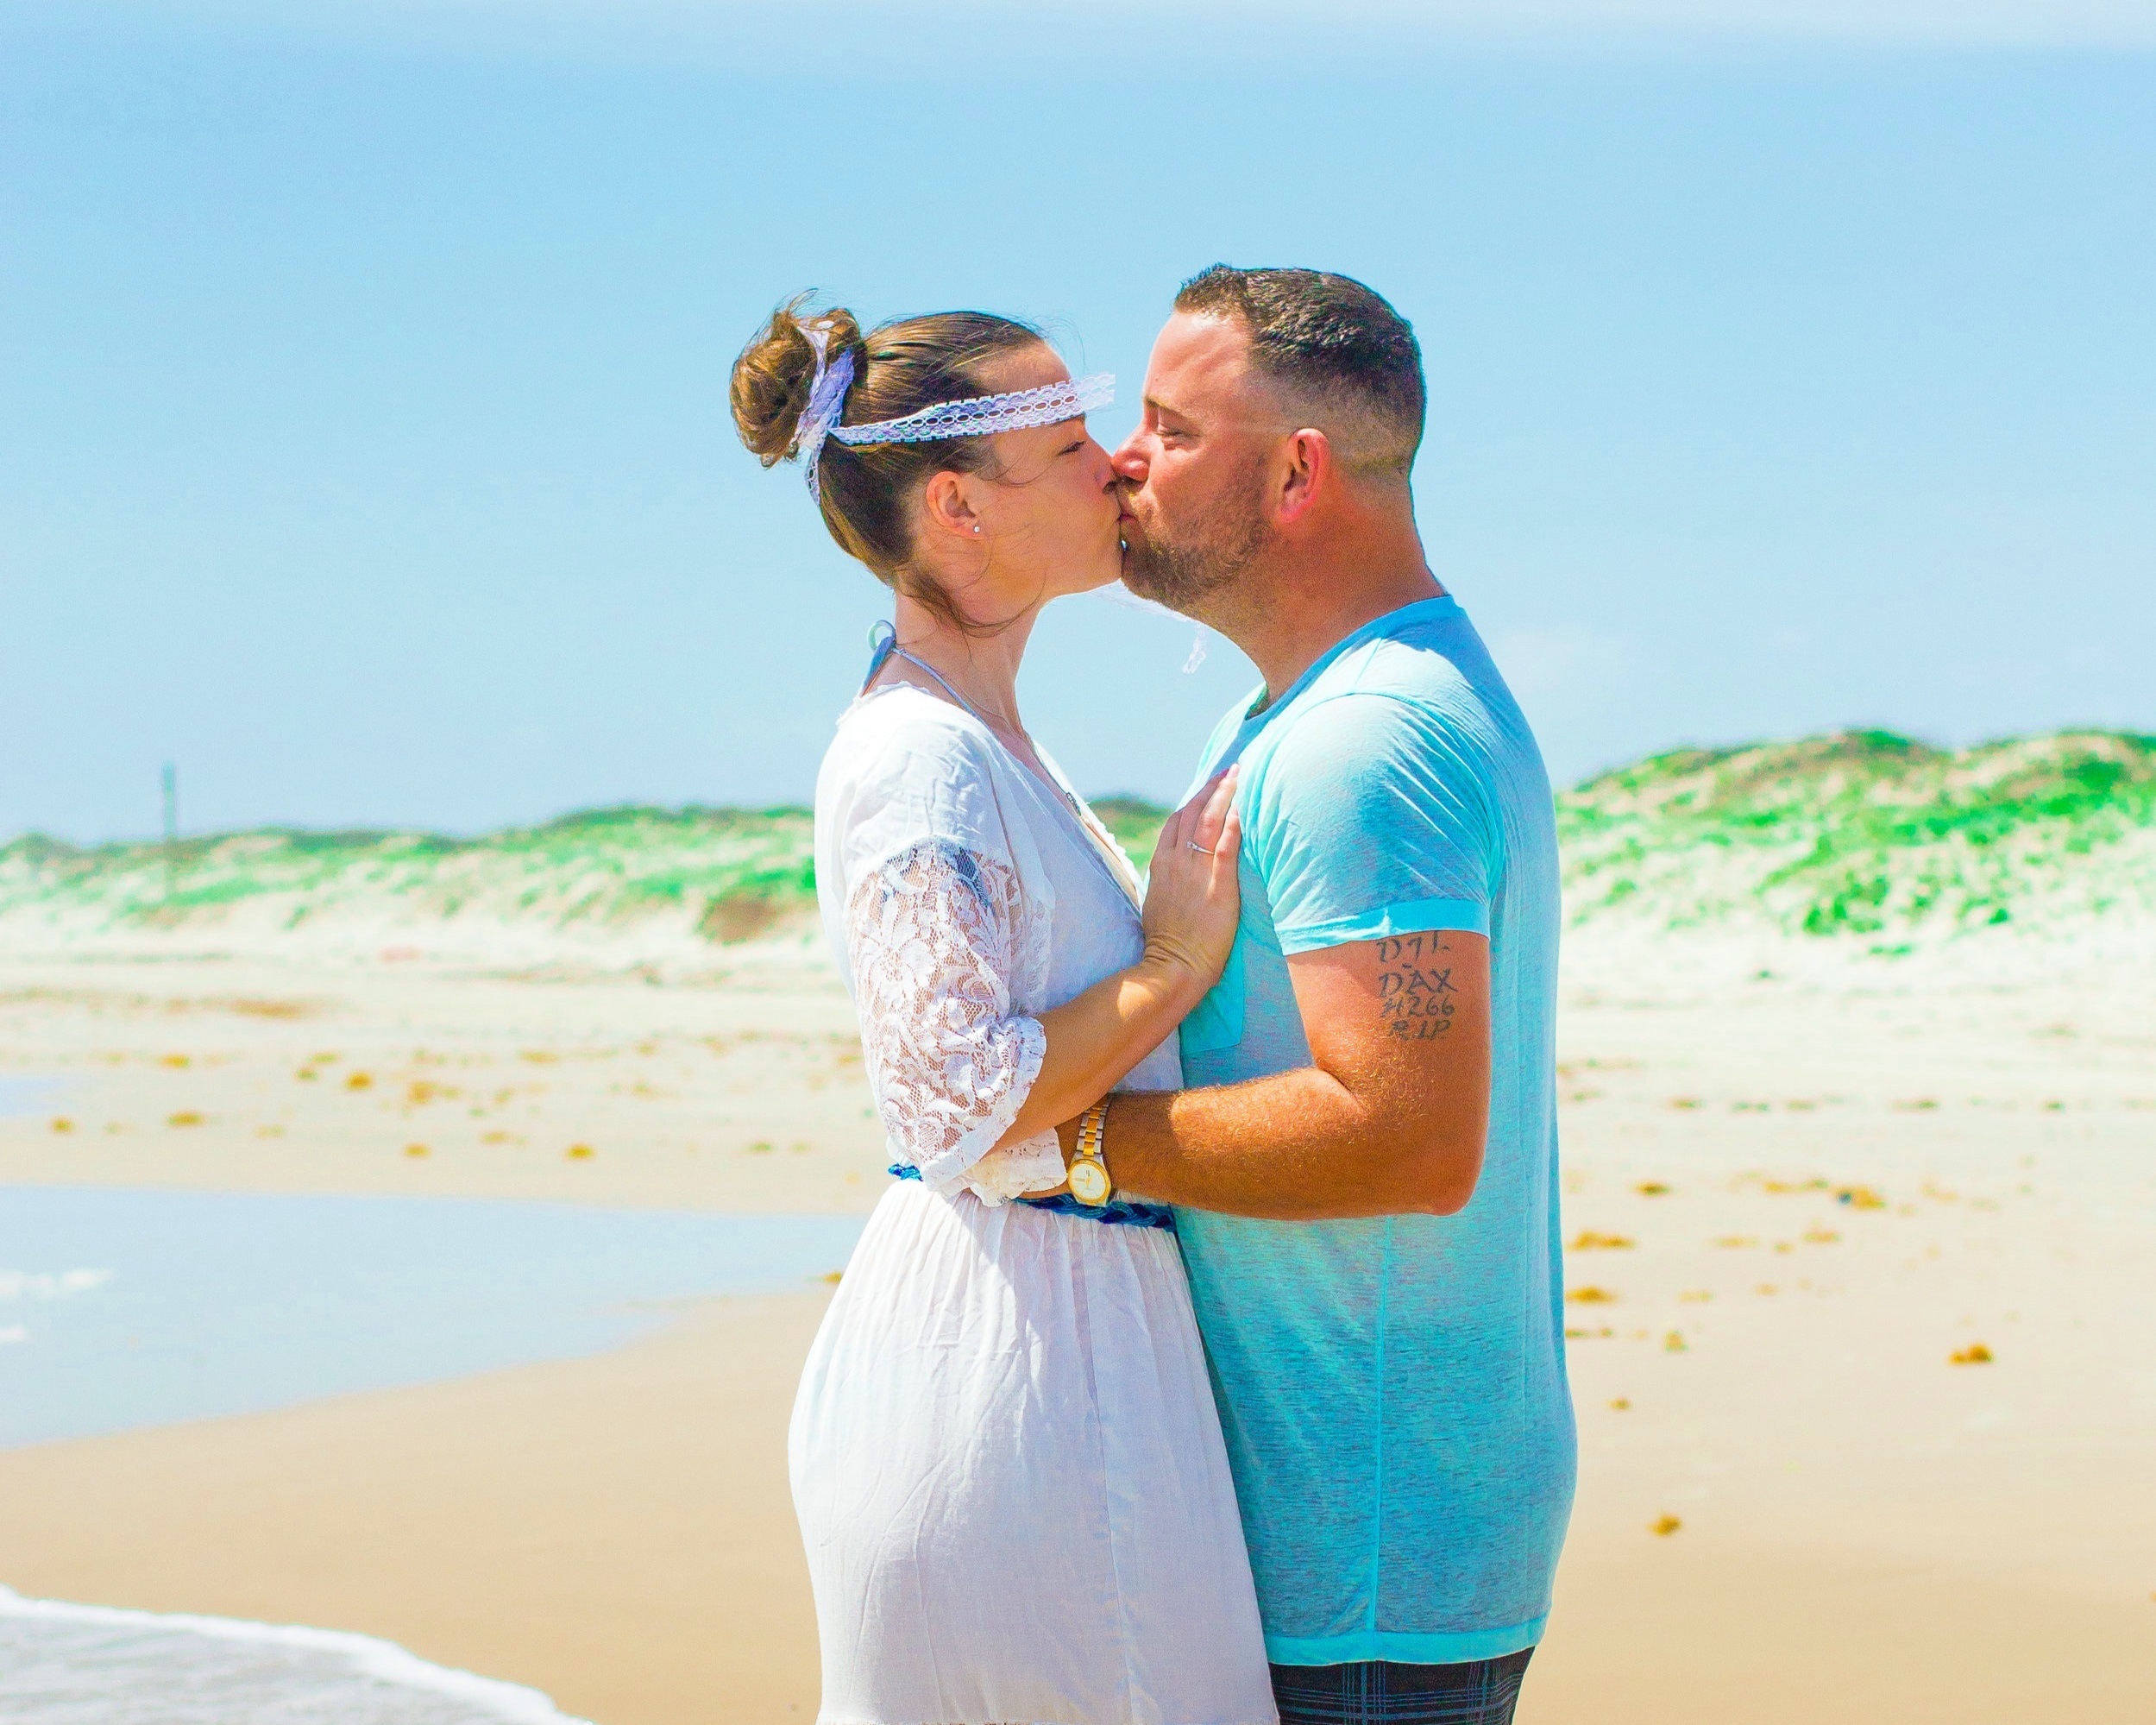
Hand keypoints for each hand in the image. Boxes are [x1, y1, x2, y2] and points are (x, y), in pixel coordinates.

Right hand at [1139, 767, 1242, 994]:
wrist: (1172, 967)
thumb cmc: (1168, 945)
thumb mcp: (1159, 905)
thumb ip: (1169, 885)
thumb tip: (1176, 879)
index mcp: (1161, 865)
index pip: (1177, 821)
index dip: (1193, 800)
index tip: (1207, 787)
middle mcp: (1176, 862)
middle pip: (1194, 812)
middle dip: (1211, 788)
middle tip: (1228, 770)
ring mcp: (1196, 872)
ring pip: (1210, 821)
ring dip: (1224, 794)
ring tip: (1238, 776)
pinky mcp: (1217, 886)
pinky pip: (1226, 846)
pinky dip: (1234, 824)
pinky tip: (1243, 808)